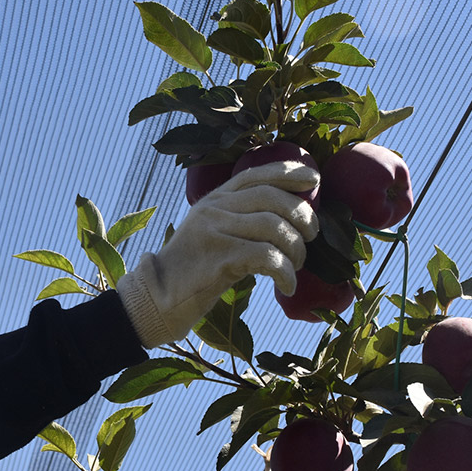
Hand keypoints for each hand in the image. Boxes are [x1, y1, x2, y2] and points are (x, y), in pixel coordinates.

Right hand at [117, 160, 319, 347]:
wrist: (158, 298)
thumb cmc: (193, 271)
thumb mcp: (211, 233)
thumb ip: (238, 220)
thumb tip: (286, 220)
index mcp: (215, 199)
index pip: (255, 174)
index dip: (288, 172)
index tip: (313, 180)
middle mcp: (215, 208)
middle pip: (272, 198)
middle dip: (302, 216)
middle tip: (311, 237)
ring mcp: (215, 231)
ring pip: (274, 228)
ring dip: (296, 250)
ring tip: (295, 268)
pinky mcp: (220, 258)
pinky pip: (267, 257)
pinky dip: (285, 273)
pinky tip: (287, 286)